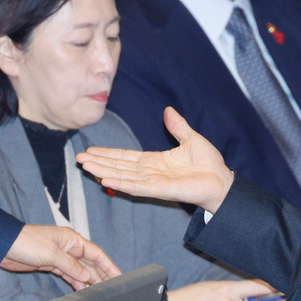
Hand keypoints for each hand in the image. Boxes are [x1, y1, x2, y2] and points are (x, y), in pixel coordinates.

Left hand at [1, 224, 120, 289]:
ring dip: (89, 280)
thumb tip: (86, 276)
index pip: (96, 253)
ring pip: (80, 270)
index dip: (109, 265)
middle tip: (113, 287)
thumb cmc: (26, 242)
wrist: (4, 246)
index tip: (119, 276)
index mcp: (72, 240)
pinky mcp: (50, 264)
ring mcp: (60, 257)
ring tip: (99, 291)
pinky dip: (75, 281)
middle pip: (90, 262)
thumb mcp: (52, 254)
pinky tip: (81, 289)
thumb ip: (70, 266)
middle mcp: (68, 247)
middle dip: (101, 275)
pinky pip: (68, 274)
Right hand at [76, 107, 233, 212]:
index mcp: (154, 161)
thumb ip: (177, 127)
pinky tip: (105, 180)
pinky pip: (136, 186)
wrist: (221, 180)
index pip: (125, 156)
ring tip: (85, 166)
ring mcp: (152, 182)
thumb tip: (168, 110)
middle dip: (99, 162)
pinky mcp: (160, 190)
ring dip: (103, 171)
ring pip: (122, 176)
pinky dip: (120, 183)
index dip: (108, 153)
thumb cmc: (209, 163)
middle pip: (118, 166)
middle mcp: (149, 172)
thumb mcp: (191, 139)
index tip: (91, 150)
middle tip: (79, 158)